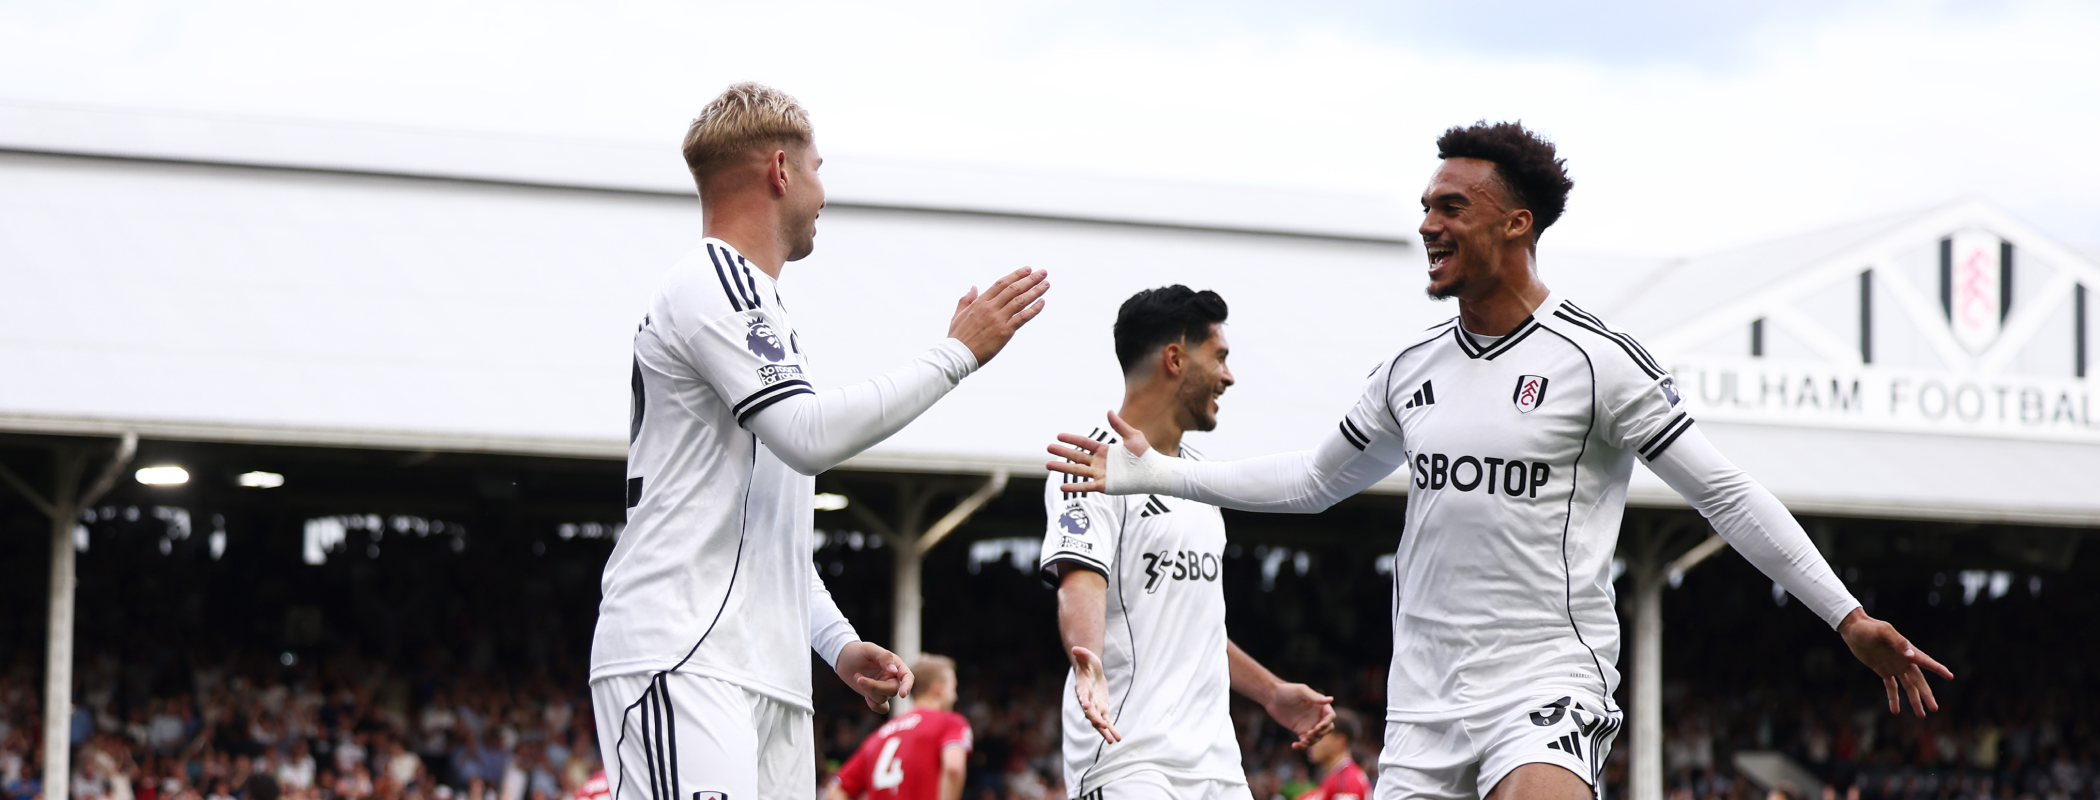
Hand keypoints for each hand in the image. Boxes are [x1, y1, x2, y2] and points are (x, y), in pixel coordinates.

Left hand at [835, 641, 914, 713]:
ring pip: (883, 698)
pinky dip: (874, 705)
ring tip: (857, 677)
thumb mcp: (870, 649)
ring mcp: (884, 687)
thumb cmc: (858, 651)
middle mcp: (892, 677)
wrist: (843, 658)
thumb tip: (894, 671)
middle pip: (892, 690)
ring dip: (868, 691)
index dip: (907, 686)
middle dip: (875, 687)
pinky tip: (865, 696)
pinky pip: (881, 708)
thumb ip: (884, 657)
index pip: (907, 677)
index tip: (902, 694)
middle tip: (859, 679)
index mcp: (895, 664)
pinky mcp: (875, 696)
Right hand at [948, 268, 1048, 365]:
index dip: (1016, 275)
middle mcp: (990, 308)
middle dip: (1030, 279)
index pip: (1001, 284)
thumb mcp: (958, 314)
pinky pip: (1022, 318)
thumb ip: (966, 299)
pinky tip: (1042, 302)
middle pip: (1014, 289)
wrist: (958, 355)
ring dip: (1035, 291)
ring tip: (1046, 284)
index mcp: (980, 302)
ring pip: (1020, 301)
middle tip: (1042, 273)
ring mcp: (998, 319)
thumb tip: (974, 287)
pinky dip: (1034, 309)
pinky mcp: (1004, 332)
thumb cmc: (957, 337)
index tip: (1028, 269)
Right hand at [1045, 411, 1148, 493]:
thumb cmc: (1145, 455)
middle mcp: (1100, 462)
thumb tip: (1109, 411)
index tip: (1058, 436)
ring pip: (1077, 471)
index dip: (1071, 439)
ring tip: (1048, 464)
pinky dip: (1074, 487)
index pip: (1084, 443)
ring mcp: (1101, 475)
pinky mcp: (1104, 486)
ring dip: (1062, 468)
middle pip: (1077, 456)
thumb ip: (1119, 425)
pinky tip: (1062, 486)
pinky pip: (1086, 486)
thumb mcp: (1132, 436)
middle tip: (1048, 448)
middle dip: (1062, 452)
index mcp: (1105, 450)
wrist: (1153, 472)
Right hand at [1070, 646, 1120, 743]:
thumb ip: (1082, 654)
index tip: (1085, 706)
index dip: (1083, 700)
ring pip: (1098, 721)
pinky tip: (1117, 738)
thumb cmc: (1088, 663)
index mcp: (1082, 688)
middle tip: (1102, 726)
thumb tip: (1075, 648)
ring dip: (1104, 730)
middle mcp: (1086, 700)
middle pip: (1090, 712)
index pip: (1082, 695)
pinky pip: (1106, 721)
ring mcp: (1094, 706)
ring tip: (1111, 740)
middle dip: (1095, 719)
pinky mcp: (1102, 709)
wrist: (1090, 671)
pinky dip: (1111, 729)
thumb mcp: (1087, 657)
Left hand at [1262, 683, 1335, 749]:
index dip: (1327, 723)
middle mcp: (1317, 716)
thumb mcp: (1301, 691)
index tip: (1317, 727)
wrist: (1272, 697)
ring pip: (1317, 737)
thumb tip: (1331, 699)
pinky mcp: (1300, 731)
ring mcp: (1309, 724)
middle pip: (1327, 729)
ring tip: (1302, 740)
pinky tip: (1294, 745)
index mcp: (1320, 705)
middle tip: (1309, 733)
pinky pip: (1305, 741)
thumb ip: (1315, 697)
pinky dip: (1302, 746)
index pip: (1330, 716)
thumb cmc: (1287, 690)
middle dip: (1321, 733)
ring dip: (1312, 741)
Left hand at [1837, 607, 1952, 716]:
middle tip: (1935, 709)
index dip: (1938, 669)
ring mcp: (1894, 666)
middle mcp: (1904, 660)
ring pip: (1908, 686)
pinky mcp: (1883, 670)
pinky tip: (1895, 711)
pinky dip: (1894, 698)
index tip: (1950, 676)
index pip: (1926, 662)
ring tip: (1921, 715)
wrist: (1852, 628)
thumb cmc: (1868, 627)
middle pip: (1919, 681)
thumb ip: (1897, 642)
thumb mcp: (1882, 632)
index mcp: (1907, 650)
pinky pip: (1891, 687)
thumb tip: (1911, 655)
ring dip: (1914, 700)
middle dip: (1926, 695)